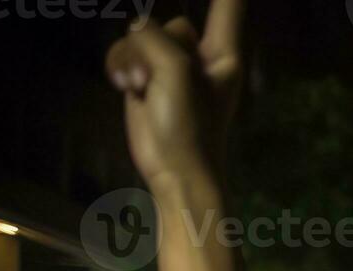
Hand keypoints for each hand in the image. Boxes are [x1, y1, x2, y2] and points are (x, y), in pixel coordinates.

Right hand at [105, 0, 244, 188]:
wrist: (175, 171)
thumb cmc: (190, 127)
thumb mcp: (176, 70)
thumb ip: (157, 36)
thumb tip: (141, 31)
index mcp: (225, 53)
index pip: (229, 3)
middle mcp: (203, 57)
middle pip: (172, 21)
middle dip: (153, 45)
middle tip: (156, 78)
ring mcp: (174, 68)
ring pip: (142, 38)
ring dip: (134, 61)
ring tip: (142, 90)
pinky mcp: (151, 80)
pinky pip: (128, 55)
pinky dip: (123, 71)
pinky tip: (130, 92)